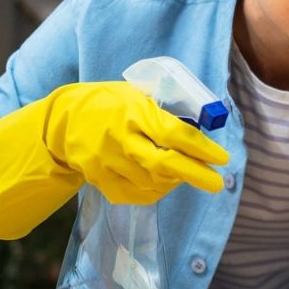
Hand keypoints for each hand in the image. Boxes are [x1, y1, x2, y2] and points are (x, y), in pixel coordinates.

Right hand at [0, 81, 228, 239]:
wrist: (65, 119)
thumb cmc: (112, 103)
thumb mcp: (139, 93)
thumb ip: (167, 108)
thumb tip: (207, 121)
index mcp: (133, 112)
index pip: (173, 134)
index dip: (201, 149)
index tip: (222, 159)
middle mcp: (120, 138)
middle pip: (163, 163)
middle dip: (194, 175)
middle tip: (217, 183)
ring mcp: (106, 161)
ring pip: (151, 182)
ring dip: (175, 182)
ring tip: (186, 174)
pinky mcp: (98, 178)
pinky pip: (134, 194)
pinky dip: (154, 192)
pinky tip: (163, 183)